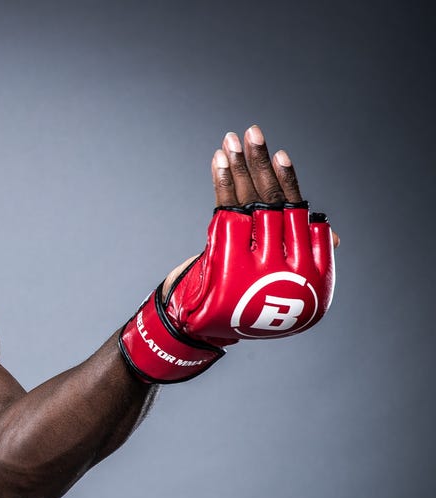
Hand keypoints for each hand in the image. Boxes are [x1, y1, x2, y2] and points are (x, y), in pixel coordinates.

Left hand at [120, 125, 336, 382]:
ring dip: (241, 166)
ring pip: (247, 200)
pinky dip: (222, 183)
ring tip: (236, 136)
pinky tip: (221, 159)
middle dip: (258, 162)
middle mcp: (270, 251)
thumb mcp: (274, 272)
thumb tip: (331, 234)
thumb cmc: (244, 295)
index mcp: (286, 252)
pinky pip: (225, 209)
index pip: (285, 207)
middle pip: (266, 198)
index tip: (278, 153)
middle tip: (252, 130)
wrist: (205, 326)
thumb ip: (300, 248)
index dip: (281, 179)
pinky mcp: (225, 252)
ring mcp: (248, 250)